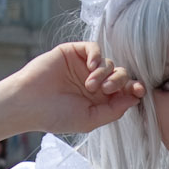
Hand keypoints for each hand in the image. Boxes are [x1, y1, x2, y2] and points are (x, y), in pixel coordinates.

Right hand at [10, 41, 144, 137]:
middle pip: (120, 75)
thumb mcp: (89, 120)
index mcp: (99, 101)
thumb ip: (113, 110)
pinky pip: (93, 48)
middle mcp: (94, 83)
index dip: (134, 88)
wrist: (29, 103)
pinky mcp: (73, 53)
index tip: (139, 90)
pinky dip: (96, 56)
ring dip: (104, 73)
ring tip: (90, 86)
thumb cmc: (56, 116)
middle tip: (107, 90)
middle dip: (120, 81)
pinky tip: (90, 67)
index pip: (124, 91)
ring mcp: (83, 67)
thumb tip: (135, 98)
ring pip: (108, 63)